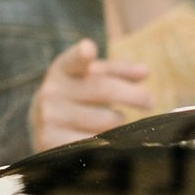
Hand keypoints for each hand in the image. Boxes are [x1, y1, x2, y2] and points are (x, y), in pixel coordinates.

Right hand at [30, 38, 152, 151]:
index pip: (74, 59)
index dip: (82, 54)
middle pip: (105, 90)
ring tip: (117, 121)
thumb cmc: (78, 94)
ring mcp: (50, 117)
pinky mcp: (51, 143)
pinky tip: (109, 141)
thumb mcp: (94, 76)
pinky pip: (95, 144)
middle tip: (150, 101)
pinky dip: (109, 143)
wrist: (44, 122)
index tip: (89, 49)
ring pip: (106, 120)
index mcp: (63, 69)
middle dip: (134, 96)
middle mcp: (52, 91)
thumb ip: (119, 71)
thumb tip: (144, 72)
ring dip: (120, 122)